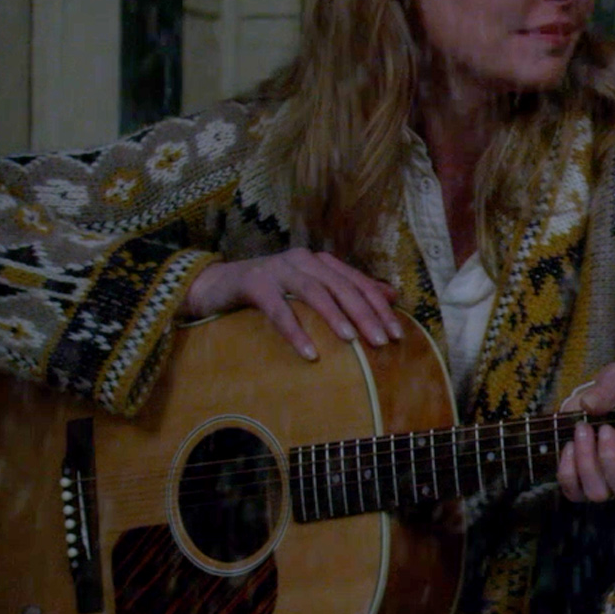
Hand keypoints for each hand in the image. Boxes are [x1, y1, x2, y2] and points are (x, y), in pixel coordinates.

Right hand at [182, 249, 399, 360]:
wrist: (215, 286)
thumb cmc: (271, 292)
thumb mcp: (312, 289)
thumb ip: (348, 290)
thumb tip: (390, 294)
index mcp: (321, 262)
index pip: (359, 283)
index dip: (380, 307)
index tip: (398, 334)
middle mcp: (303, 260)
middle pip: (342, 287)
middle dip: (365, 314)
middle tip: (383, 342)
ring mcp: (278, 269)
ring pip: (314, 292)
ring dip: (335, 317)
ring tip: (353, 341)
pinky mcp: (254, 283)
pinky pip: (279, 309)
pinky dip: (295, 331)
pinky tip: (309, 353)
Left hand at [556, 361, 614, 502]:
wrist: (598, 400)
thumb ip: (610, 390)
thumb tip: (588, 404)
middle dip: (611, 459)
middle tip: (604, 428)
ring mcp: (606, 486)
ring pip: (598, 492)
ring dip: (587, 462)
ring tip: (582, 430)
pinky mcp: (580, 486)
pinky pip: (573, 490)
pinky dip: (568, 469)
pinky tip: (569, 445)